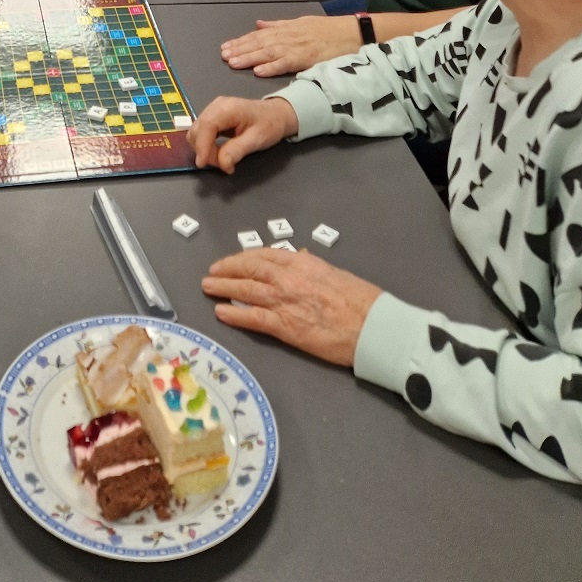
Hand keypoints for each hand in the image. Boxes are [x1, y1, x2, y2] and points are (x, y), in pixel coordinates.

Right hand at [188, 94, 296, 172]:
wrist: (276, 114)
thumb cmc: (269, 124)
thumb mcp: (257, 139)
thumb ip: (238, 150)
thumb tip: (222, 164)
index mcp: (228, 108)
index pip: (207, 125)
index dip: (202, 145)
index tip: (203, 164)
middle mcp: (216, 106)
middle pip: (198, 129)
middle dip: (205, 150)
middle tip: (223, 164)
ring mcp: (213, 110)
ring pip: (197, 132)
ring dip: (205, 149)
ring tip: (223, 159)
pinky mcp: (213, 117)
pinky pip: (202, 132)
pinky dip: (206, 145)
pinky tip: (218, 152)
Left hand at [202, 247, 380, 366]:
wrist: (373, 326)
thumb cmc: (361, 300)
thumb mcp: (334, 272)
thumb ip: (312, 266)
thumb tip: (298, 257)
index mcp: (302, 262)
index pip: (264, 255)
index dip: (244, 257)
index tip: (233, 260)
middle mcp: (288, 278)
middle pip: (249, 268)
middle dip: (227, 269)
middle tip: (212, 272)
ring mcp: (284, 301)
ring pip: (245, 290)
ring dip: (223, 288)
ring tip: (208, 287)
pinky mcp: (285, 326)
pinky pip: (252, 318)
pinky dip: (234, 314)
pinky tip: (221, 312)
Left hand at [221, 15, 357, 76]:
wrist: (351, 33)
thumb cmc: (327, 30)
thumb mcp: (300, 23)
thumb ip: (277, 25)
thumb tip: (259, 24)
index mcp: (285, 29)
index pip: (258, 36)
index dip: (241, 42)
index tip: (226, 47)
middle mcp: (287, 37)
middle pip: (259, 44)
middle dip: (239, 50)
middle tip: (223, 56)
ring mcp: (296, 47)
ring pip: (267, 53)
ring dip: (249, 58)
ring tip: (233, 62)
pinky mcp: (306, 58)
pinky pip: (285, 64)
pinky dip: (271, 67)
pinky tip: (258, 71)